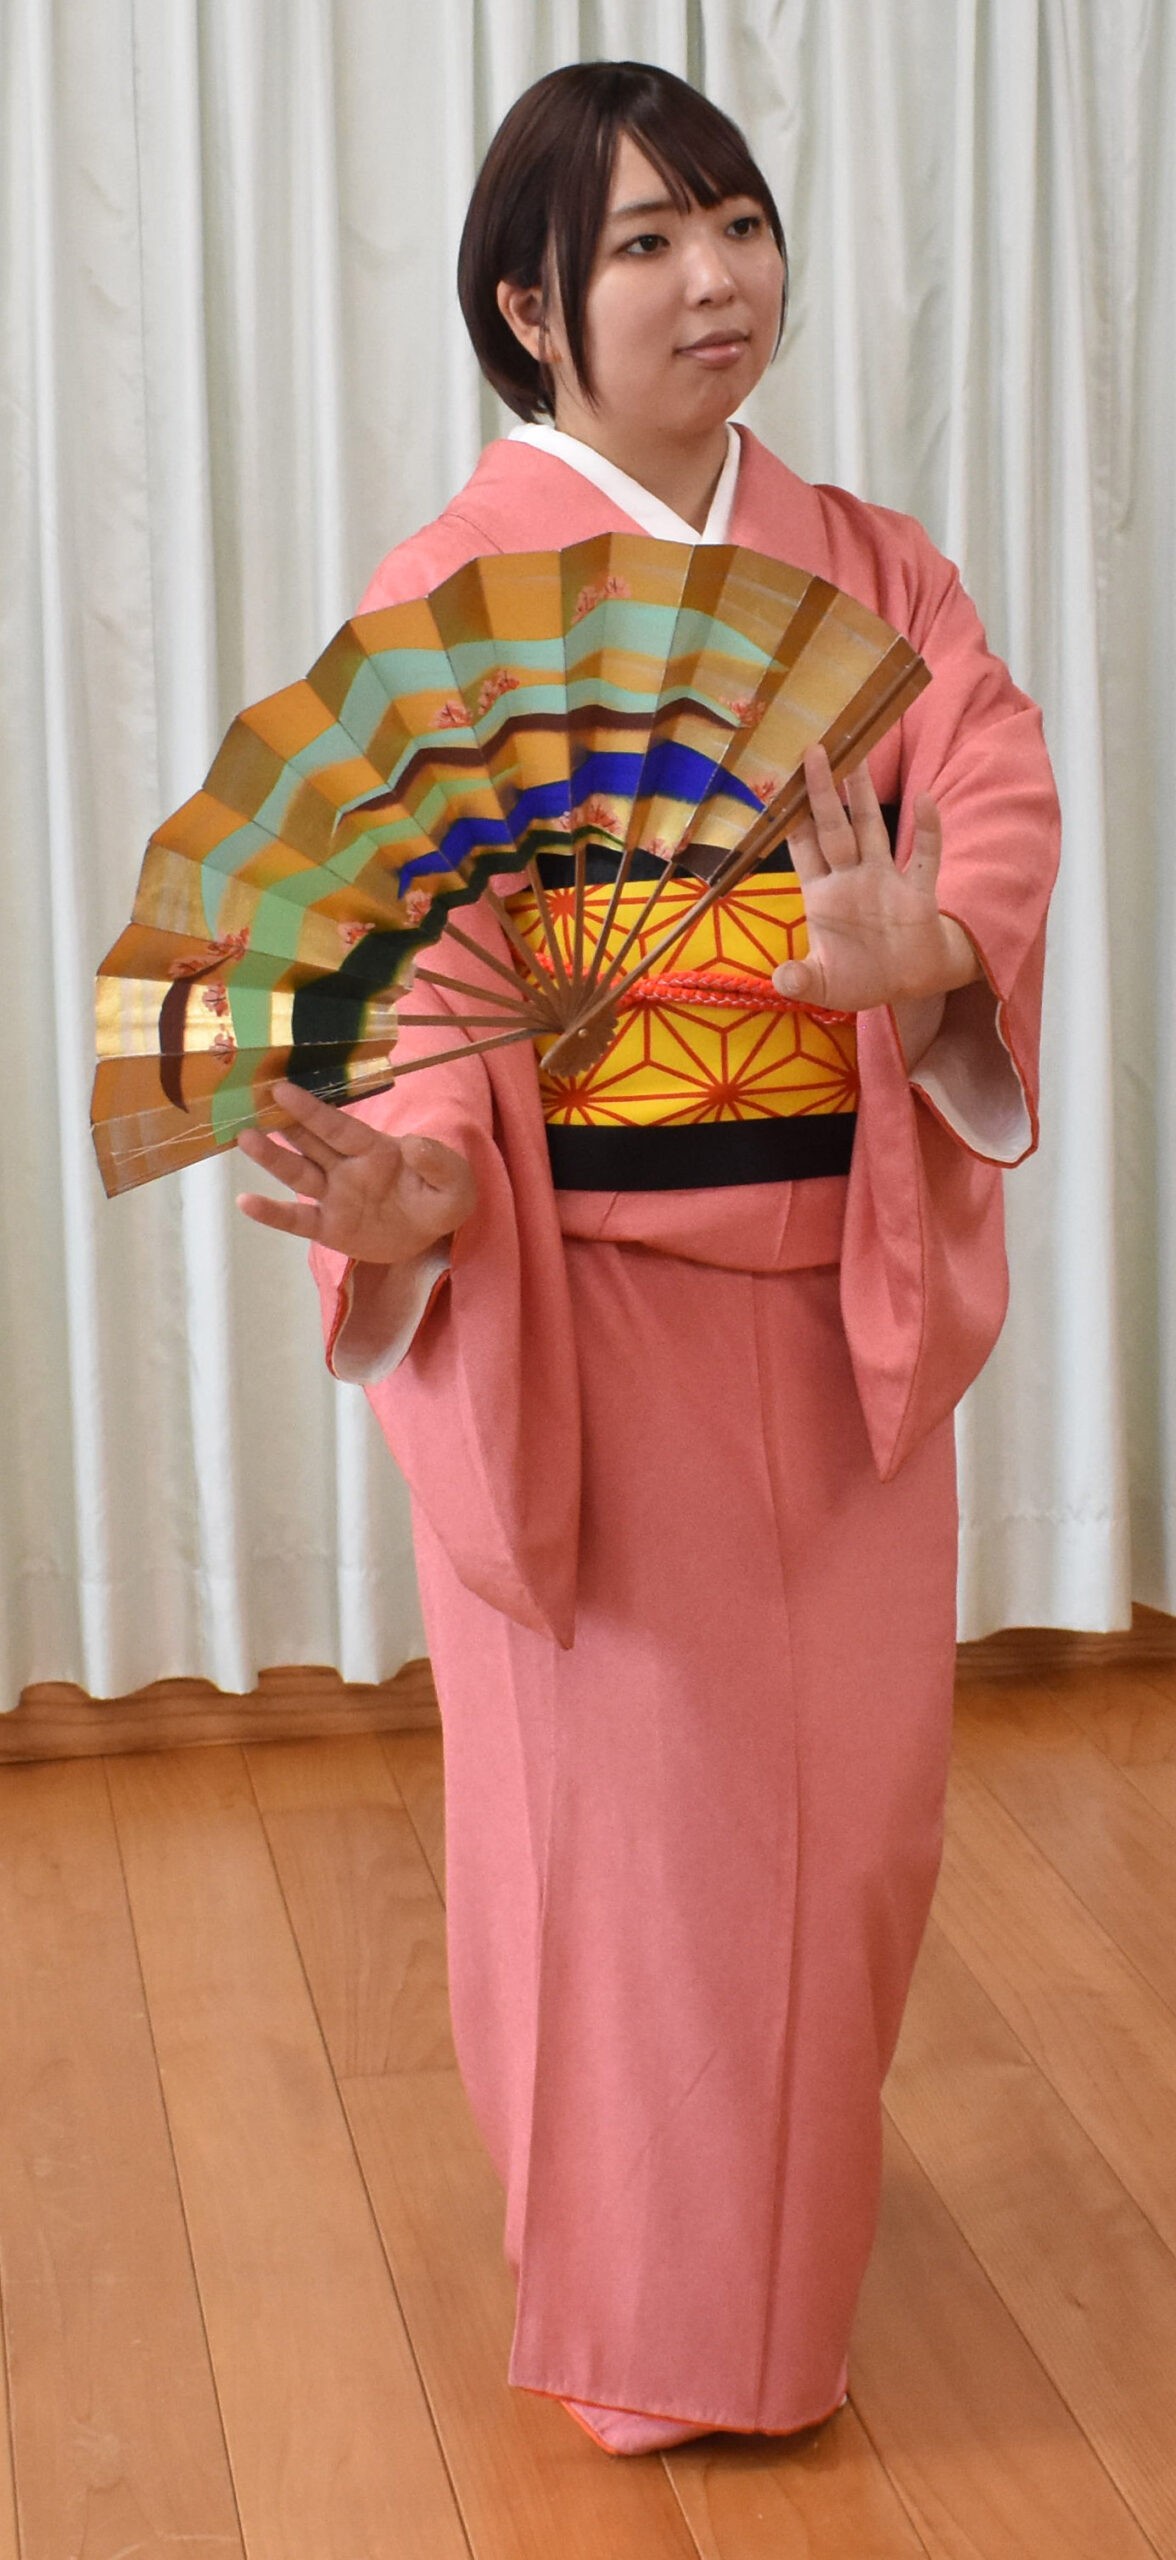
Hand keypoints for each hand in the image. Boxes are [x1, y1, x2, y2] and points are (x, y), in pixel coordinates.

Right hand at [235, 1079, 474, 1261]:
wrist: (432, 1236)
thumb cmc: (440, 1198)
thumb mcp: (456, 1184)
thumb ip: (440, 1163)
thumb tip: (413, 1144)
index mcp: (375, 1150)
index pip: (338, 1127)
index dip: (311, 1109)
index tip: (282, 1088)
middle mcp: (347, 1167)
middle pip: (310, 1142)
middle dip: (283, 1122)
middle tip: (249, 1099)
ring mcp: (334, 1196)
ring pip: (298, 1174)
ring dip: (271, 1157)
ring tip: (243, 1138)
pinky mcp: (329, 1228)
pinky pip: (297, 1220)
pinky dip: (272, 1214)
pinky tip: (245, 1203)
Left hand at [771, 745, 980, 1013]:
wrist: (908, 985)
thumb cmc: (860, 977)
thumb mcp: (824, 986)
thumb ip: (802, 981)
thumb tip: (782, 981)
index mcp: (823, 896)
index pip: (803, 849)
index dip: (791, 819)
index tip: (778, 783)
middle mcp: (852, 878)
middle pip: (834, 828)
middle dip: (822, 793)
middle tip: (813, 749)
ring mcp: (886, 881)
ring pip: (873, 829)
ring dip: (864, 797)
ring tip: (858, 754)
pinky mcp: (918, 893)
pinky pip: (925, 857)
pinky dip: (928, 830)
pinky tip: (924, 800)